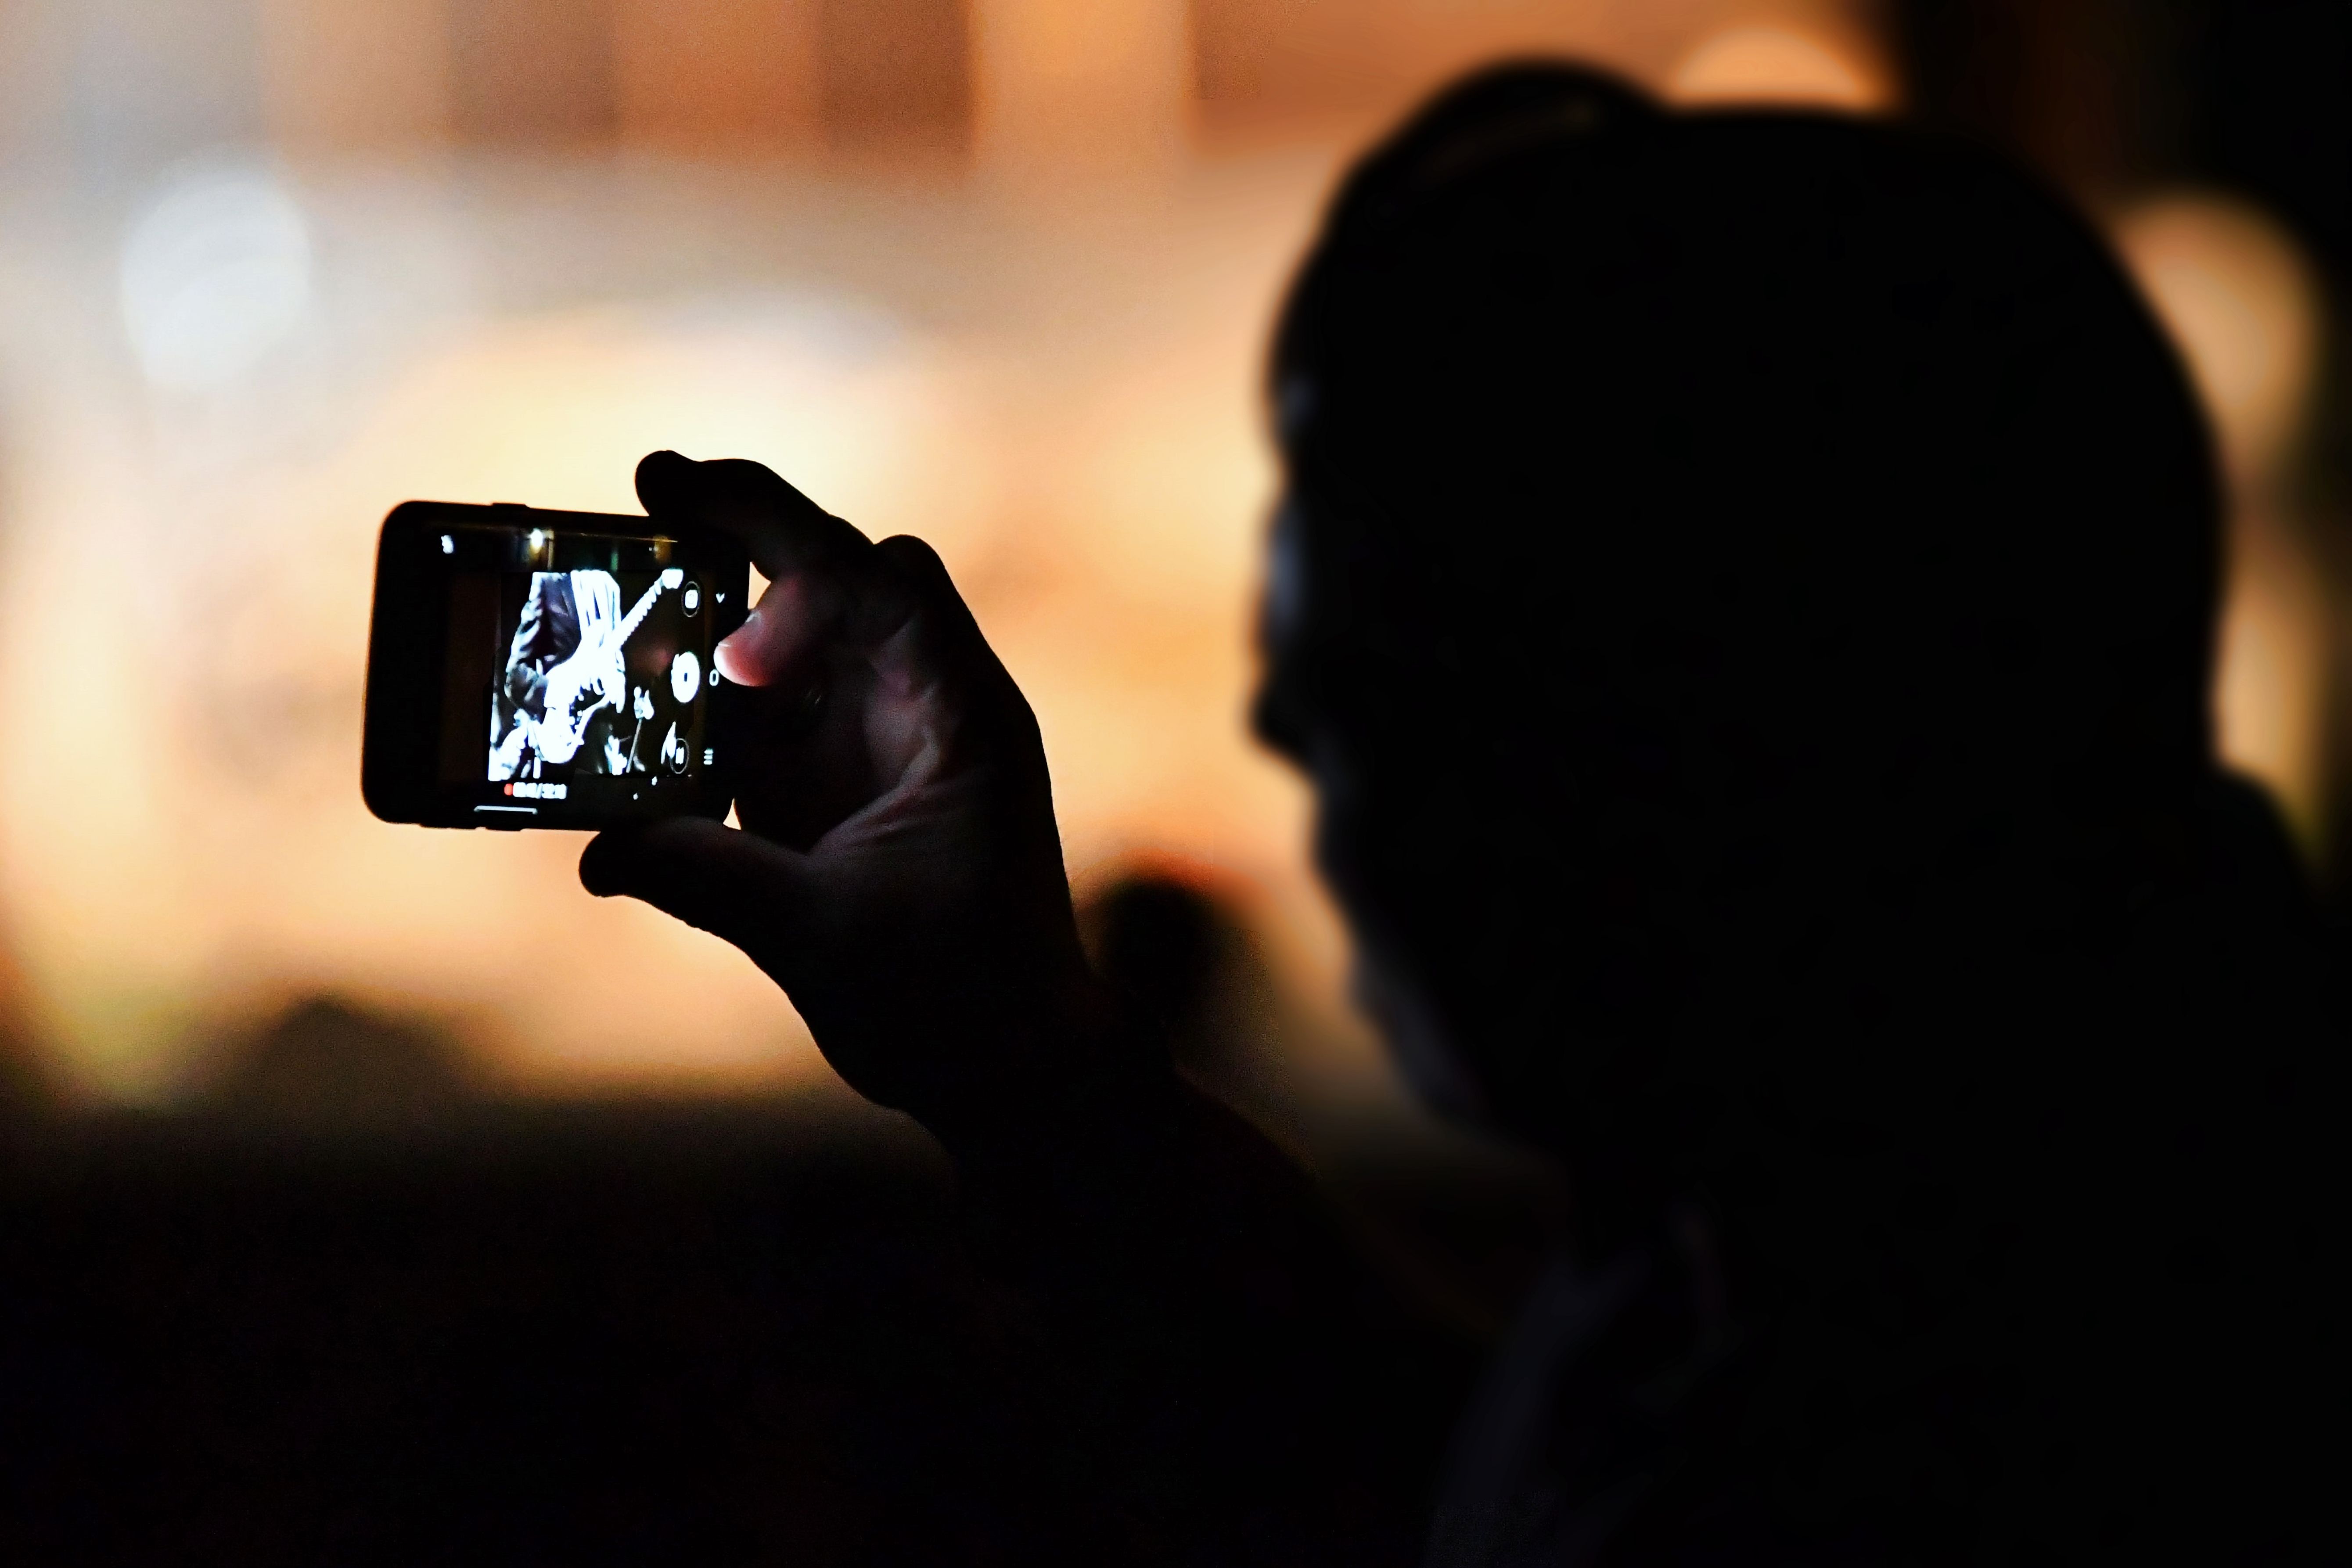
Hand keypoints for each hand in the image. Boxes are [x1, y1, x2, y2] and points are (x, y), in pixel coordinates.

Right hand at [580, 453, 1118, 1137]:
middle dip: (747, 528)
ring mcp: (873, 743)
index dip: (796, 554)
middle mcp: (920, 709)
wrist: (1009, 1068)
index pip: (886, 582)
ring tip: (616, 603)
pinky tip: (631, 705)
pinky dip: (698, 706)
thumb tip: (603, 849)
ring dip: (710, 620)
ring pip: (790, 640)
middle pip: (836, 579)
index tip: (708, 549)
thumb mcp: (824, 937)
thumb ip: (710, 880)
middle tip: (653, 483)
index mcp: (960, 718)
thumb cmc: (962, 1000)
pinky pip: (757, 717)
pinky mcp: (827, 790)